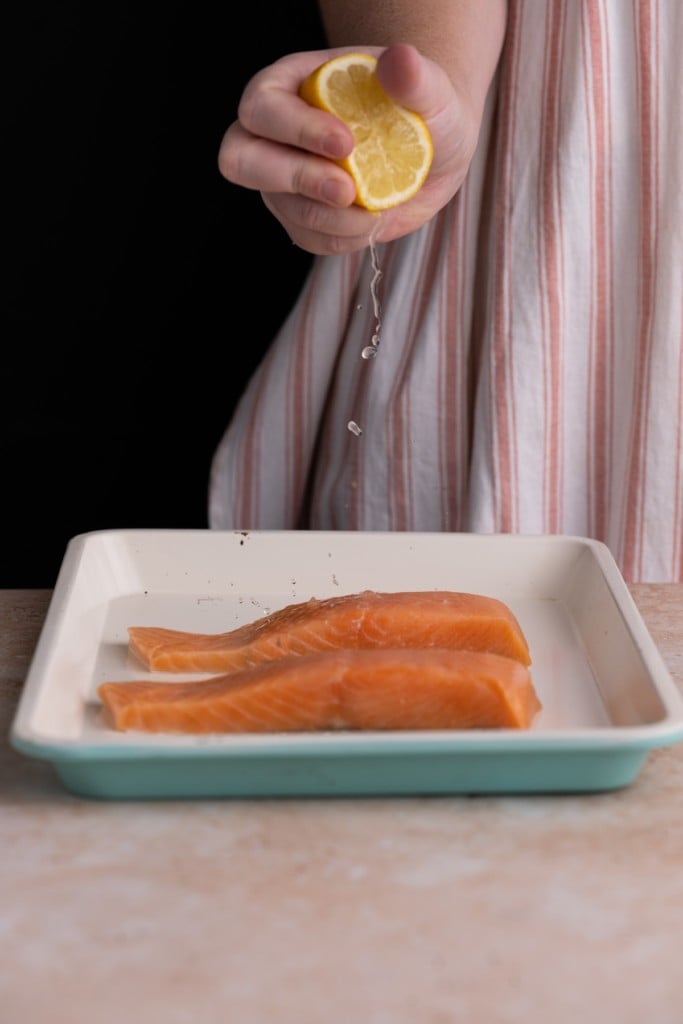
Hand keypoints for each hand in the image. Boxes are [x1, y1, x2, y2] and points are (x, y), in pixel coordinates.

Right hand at [217, 43, 480, 254]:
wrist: (435, 152)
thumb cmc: (423, 109)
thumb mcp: (429, 88)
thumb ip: (414, 76)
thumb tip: (401, 59)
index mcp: (289, 85)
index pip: (263, 106)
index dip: (296, 128)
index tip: (346, 143)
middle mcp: (273, 134)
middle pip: (240, 160)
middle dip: (295, 178)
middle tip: (347, 190)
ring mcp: (282, 180)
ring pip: (282, 206)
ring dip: (332, 217)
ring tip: (377, 209)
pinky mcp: (301, 218)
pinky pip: (308, 237)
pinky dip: (344, 237)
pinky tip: (373, 221)